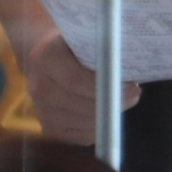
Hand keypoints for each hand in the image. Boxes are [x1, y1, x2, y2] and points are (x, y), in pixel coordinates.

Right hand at [24, 28, 139, 143]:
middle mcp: (37, 86)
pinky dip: (100, 127)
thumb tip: (131, 66)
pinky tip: (105, 112)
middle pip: (82, 104)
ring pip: (85, 122)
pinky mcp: (49, 130)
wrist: (45, 57)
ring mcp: (40, 111)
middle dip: (113, 102)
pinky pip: (83, 136)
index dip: (106, 85)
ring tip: (122, 100)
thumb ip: (103, 47)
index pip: (74, 79)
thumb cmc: (73, 43)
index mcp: (44, 57)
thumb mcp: (84, 35)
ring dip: (109, 115)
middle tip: (134, 94)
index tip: (132, 85)